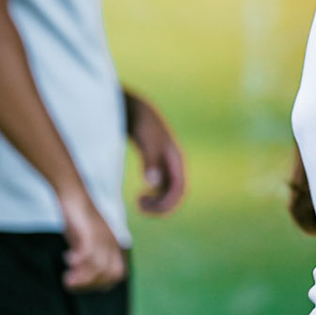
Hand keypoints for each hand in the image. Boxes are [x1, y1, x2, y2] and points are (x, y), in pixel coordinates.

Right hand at [60, 191, 126, 291]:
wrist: (74, 194)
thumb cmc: (78, 219)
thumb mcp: (86, 240)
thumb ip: (88, 256)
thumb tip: (79, 272)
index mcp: (113, 246)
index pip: (117, 274)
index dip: (102, 283)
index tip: (84, 284)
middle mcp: (111, 243)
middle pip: (110, 274)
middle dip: (91, 284)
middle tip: (72, 281)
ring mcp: (102, 237)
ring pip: (99, 267)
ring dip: (82, 277)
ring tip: (68, 277)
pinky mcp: (89, 231)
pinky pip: (89, 252)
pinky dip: (79, 261)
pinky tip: (68, 259)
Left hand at [127, 94, 185, 215]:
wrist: (136, 108)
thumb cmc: (141, 122)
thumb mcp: (146, 140)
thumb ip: (150, 161)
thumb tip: (152, 184)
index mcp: (176, 159)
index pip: (179, 189)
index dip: (165, 202)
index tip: (142, 205)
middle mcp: (174, 164)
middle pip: (176, 193)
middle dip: (161, 204)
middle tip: (138, 206)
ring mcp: (166, 164)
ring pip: (169, 191)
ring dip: (158, 201)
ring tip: (138, 202)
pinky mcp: (157, 164)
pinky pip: (162, 186)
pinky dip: (154, 194)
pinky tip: (140, 194)